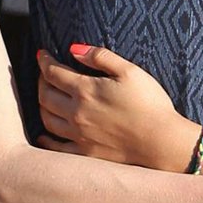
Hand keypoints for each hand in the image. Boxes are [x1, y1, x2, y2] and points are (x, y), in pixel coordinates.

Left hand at [36, 46, 197, 171]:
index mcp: (86, 90)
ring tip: (46, 98)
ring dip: (42, 106)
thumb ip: (101, 57)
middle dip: (41, 81)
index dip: (44, 61)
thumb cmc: (150, 104)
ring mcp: (79, 135)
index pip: (53, 72)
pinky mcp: (85, 153)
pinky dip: (46, 140)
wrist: (161, 142)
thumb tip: (74, 49)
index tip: (42, 54)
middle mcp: (76, 113)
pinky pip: (57, 147)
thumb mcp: (130, 71)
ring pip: (47, 119)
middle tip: (45, 74)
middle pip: (45, 95)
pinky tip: (43, 136)